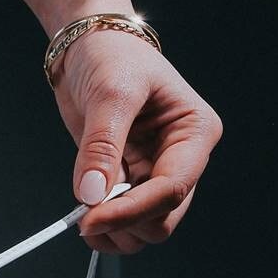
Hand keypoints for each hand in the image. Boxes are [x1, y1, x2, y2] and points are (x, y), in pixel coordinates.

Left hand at [53, 30, 222, 253]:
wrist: (90, 47)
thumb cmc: (113, 56)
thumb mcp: (110, 94)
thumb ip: (102, 146)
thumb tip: (91, 195)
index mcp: (195, 132)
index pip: (172, 189)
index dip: (133, 211)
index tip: (91, 219)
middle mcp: (183, 158)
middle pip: (164, 218)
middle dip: (126, 223)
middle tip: (84, 214)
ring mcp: (158, 172)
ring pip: (147, 226)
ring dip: (115, 230)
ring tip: (82, 210)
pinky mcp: (133, 180)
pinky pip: (126, 219)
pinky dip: (105, 225)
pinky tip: (84, 211)